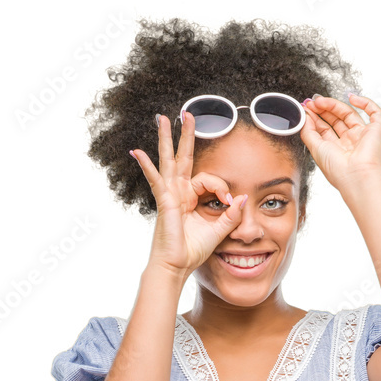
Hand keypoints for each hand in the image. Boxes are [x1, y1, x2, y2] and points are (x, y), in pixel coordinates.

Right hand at [130, 112, 246, 276]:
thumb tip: (242, 198)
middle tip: (188, 113)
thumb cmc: (193, 252)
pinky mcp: (163, 202)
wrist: (177, 266)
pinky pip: (155, 180)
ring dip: (166, 139)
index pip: (208, 179)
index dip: (222, 187)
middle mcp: (178, 193)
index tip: (229, 203)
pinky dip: (146, 166)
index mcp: (191, 198)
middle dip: (186, 136)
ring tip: (162, 119)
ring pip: (168, 161)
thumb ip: (231, 215)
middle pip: (183, 158)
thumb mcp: (218, 231)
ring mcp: (169, 195)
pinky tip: (138, 152)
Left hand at [299, 93, 380, 189]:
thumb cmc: (337, 170)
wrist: (355, 176)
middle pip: (336, 119)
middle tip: (313, 102)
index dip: (315, 117)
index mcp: (336, 150)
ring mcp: (362, 136)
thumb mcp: (315, 149)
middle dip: (323, 109)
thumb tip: (305, 117)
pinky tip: (352, 98)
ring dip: (335, 104)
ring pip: (350, 113)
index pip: (325, 129)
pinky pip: (375, 112)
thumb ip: (308, 132)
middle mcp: (349, 142)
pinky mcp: (375, 131)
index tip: (307, 109)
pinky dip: (365, 102)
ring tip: (321, 100)